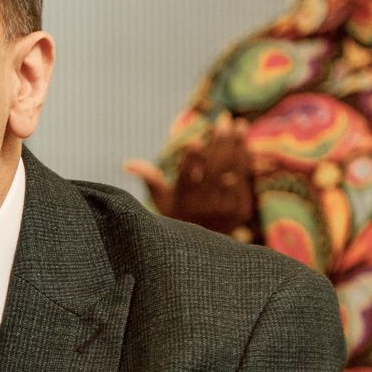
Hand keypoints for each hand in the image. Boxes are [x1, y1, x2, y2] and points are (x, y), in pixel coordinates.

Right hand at [126, 122, 255, 234]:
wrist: (204, 251)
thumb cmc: (178, 217)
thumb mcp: (161, 202)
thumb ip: (149, 179)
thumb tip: (126, 163)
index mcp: (183, 201)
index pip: (187, 177)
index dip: (191, 159)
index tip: (193, 141)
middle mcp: (204, 205)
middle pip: (213, 169)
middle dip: (219, 142)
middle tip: (223, 119)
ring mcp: (224, 208)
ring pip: (232, 170)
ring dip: (236, 145)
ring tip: (239, 125)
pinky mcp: (241, 209)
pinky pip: (244, 179)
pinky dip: (245, 158)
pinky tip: (244, 142)